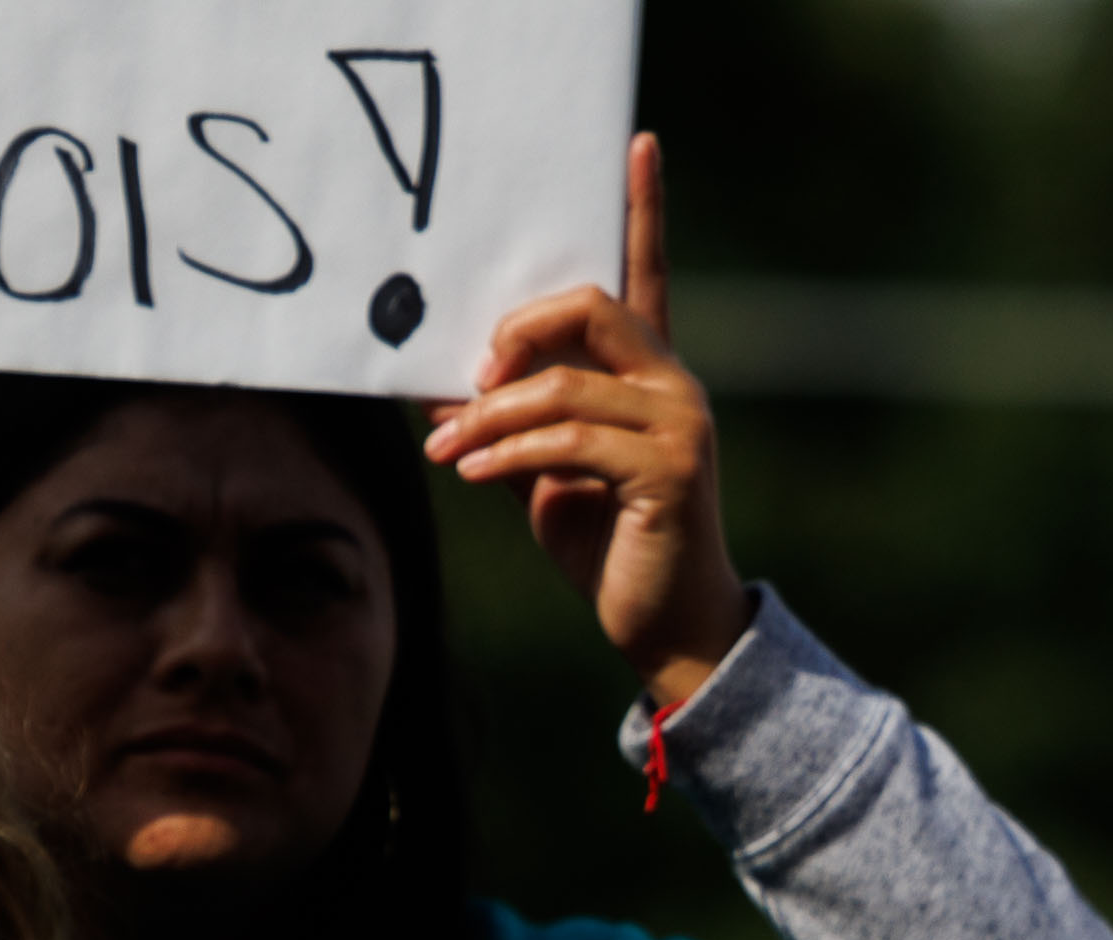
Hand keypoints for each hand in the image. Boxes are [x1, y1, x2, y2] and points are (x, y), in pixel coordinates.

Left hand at [427, 133, 751, 708]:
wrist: (662, 626)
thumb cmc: (603, 542)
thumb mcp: (540, 474)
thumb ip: (506, 421)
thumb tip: (434, 390)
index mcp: (649, 371)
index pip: (645, 272)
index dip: (643, 206)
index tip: (635, 142)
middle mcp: (673, 383)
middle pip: (590, 306)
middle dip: (514, 332)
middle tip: (467, 378)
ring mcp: (678, 424)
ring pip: (564, 385)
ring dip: (490, 416)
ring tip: (446, 451)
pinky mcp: (668, 471)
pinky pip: (570, 441)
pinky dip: (509, 453)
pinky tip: (474, 472)